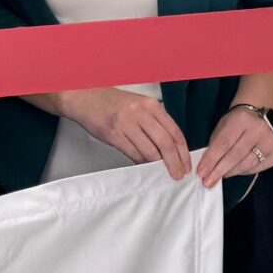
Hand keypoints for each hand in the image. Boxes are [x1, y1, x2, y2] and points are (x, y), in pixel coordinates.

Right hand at [58, 86, 190, 178]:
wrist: (86, 98)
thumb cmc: (114, 103)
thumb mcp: (139, 106)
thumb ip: (155, 122)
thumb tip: (170, 149)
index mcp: (151, 105)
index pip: (175, 132)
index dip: (183, 152)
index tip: (186, 165)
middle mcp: (140, 112)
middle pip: (165, 143)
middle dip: (174, 162)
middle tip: (178, 175)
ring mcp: (126, 123)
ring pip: (150, 151)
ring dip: (158, 165)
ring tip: (163, 173)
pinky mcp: (114, 134)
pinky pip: (133, 153)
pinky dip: (141, 163)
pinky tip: (145, 167)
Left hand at [197, 105, 272, 187]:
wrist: (259, 116)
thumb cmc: (236, 123)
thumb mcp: (223, 127)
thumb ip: (216, 145)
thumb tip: (207, 167)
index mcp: (242, 119)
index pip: (224, 143)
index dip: (212, 159)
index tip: (201, 172)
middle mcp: (259, 130)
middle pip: (236, 155)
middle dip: (219, 170)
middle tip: (208, 182)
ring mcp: (271, 142)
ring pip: (247, 164)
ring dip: (231, 172)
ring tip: (219, 177)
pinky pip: (258, 168)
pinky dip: (244, 172)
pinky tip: (235, 172)